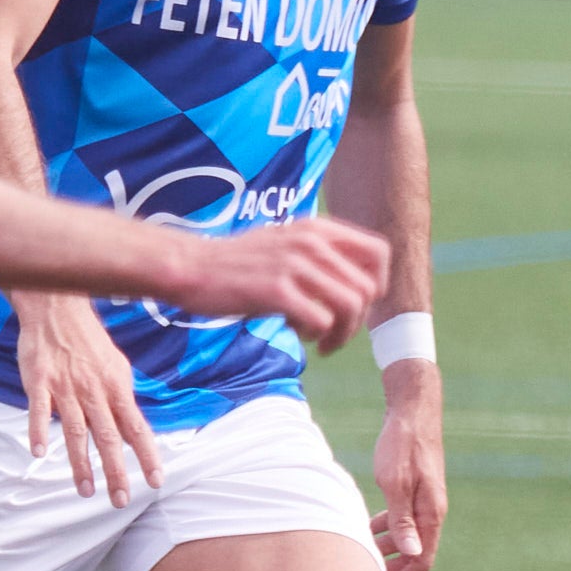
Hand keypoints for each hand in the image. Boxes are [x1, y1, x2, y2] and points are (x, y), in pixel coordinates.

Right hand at [15, 289, 159, 504]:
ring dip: (80, 462)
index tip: (155, 482)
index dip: (147, 456)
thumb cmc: (88, 340)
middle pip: (108, 436)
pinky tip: (38, 452)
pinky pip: (38, 409)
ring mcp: (65, 387)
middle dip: (116, 471)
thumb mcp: (116, 367)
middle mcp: (94, 391)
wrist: (58, 308)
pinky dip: (37, 430)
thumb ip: (122, 400)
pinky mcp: (39, 381)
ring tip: (85, 489)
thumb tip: (132, 430)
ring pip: (75, 430)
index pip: (137, 428)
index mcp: (116, 388)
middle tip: (120, 499)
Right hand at [155, 218, 389, 351]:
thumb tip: (356, 286)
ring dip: (341, 333)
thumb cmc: (237, 264)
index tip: (358, 305)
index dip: (377, 284)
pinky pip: (321, 320)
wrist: (191, 267)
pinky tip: (295, 331)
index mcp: (317, 229)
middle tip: (334, 333)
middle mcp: (311, 242)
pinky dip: (315, 335)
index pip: (379, 252)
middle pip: (367, 289)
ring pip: (350, 306)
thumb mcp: (285, 243)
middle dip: (357, 320)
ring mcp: (294, 265)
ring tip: (321, 341)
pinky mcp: (277, 290)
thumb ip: (319, 256)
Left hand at [370, 358, 445, 570]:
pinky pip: (402, 518)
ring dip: (388, 549)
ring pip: (407, 535)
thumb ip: (402, 519)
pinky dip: (387, 528)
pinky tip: (367, 527)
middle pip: (416, 553)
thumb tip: (411, 554)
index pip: (422, 561)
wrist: (412, 409)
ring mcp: (424, 499)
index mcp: (431, 514)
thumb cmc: (402, 444)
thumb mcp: (396, 483)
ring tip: (362, 557)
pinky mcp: (414, 488)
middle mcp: (431, 510)